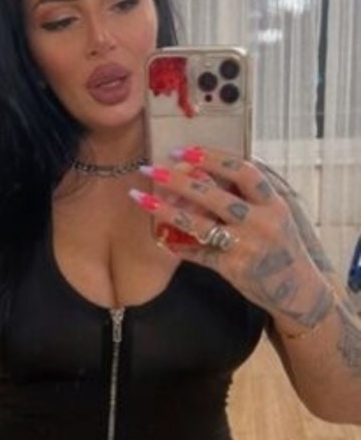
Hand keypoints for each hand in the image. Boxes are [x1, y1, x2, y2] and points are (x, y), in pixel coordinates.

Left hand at [131, 150, 335, 331]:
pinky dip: (178, 245)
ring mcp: (246, 245)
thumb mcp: (274, 215)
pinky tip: (159, 237)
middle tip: (151, 169)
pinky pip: (199, 253)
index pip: (242, 171)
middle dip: (179, 180)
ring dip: (167, 211)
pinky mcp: (233, 268)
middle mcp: (260, 220)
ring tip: (142, 198)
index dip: (212, 158)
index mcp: (272, 201)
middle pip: (214, 195)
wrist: (297, 289)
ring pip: (200, 224)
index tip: (184, 150)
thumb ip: (248, 197)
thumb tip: (209, 174)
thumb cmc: (279, 247)